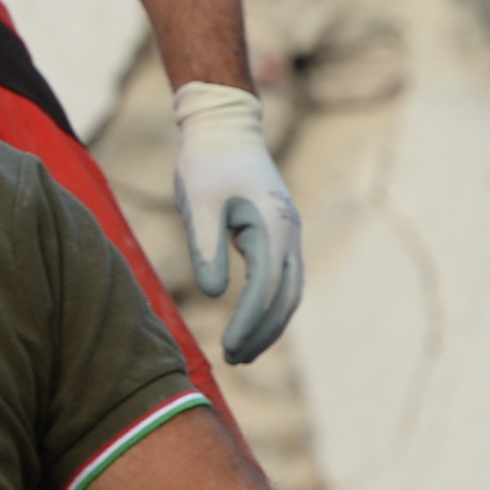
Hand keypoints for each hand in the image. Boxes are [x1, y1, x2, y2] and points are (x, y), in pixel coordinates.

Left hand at [171, 83, 304, 362]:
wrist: (225, 128)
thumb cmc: (206, 163)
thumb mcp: (199, 203)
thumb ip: (205, 247)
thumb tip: (214, 295)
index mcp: (274, 225)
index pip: (267, 287)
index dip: (249, 322)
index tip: (227, 348)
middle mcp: (290, 233)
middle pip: (286, 297)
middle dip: (262, 332)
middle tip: (234, 360)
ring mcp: (290, 233)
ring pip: (290, 292)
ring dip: (270, 325)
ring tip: (243, 353)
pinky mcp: (281, 234)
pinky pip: (285, 280)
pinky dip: (272, 307)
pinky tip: (251, 324)